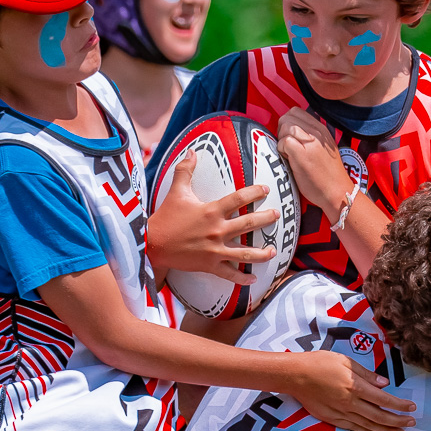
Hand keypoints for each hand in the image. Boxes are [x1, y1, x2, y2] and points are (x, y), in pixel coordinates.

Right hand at [147, 156, 277, 283]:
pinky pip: (230, 273)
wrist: (153, 244)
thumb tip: (191, 151)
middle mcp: (217, 230)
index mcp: (211, 211)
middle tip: (277, 215)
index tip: (266, 190)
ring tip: (273, 251)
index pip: (239, 199)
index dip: (254, 192)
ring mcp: (215, 249)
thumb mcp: (176, 191)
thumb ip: (185, 170)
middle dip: (266, 219)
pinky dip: (243, 278)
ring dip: (262, 253)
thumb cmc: (165, 218)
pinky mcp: (210, 265)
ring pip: (245, 253)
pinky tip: (254, 279)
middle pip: (248, 224)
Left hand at [276, 109, 352, 215]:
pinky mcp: (302, 153)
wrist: (337, 191)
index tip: (291, 138)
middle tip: (287, 147)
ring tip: (290, 154)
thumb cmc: (327, 175)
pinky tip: (289, 160)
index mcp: (322, 129)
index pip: (296, 112)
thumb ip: (311, 137)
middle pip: (288, 117)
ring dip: (282, 140)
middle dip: (282, 130)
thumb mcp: (323, 148)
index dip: (288, 123)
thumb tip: (292, 132)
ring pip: (285, 126)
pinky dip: (281, 150)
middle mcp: (317, 132)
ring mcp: (310, 142)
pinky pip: (284, 141)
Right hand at [289, 350, 417, 430]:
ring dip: (386, 430)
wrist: (295, 375)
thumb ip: (366, 374)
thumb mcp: (345, 361)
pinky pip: (353, 428)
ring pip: (368, 425)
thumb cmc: (320, 362)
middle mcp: (350, 403)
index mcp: (355, 386)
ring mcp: (341, 413)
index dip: (400, 405)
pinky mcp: (331, 419)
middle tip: (411, 423)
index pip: (384, 399)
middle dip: (398, 421)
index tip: (412, 407)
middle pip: (379, 416)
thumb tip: (384, 383)